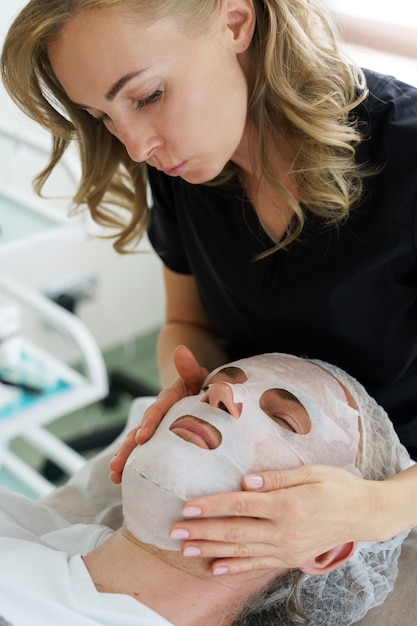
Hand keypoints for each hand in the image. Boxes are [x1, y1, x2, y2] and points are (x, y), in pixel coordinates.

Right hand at [109, 345, 207, 482]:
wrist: (202, 390)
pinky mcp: (162, 440)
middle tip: (116, 465)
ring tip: (115, 475)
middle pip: (140, 430)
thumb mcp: (199, 375)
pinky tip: (124, 480)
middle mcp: (159, 414)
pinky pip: (148, 452)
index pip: (158, 410)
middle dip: (128, 448)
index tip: (142, 438)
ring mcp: (158, 428)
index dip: (149, 423)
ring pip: (139, 443)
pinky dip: (136, 464)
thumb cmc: (204, 384)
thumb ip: (190, 366)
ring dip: (127, 458)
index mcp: (170, 398)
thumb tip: (181, 351)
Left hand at [169, 465, 380, 573]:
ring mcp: (286, 548)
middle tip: (175, 531)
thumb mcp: (310, 472)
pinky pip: (258, 564)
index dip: (212, 506)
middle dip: (202, 531)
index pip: (240, 505)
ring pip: (241, 551)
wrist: (362, 513)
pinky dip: (235, 567)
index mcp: (286, 504)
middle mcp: (284, 530)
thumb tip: (246, 479)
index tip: (188, 505)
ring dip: (211, 550)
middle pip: (235, 531)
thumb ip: (277, 478)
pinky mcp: (290, 557)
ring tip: (186, 549)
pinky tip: (216, 567)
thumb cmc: (336, 485)